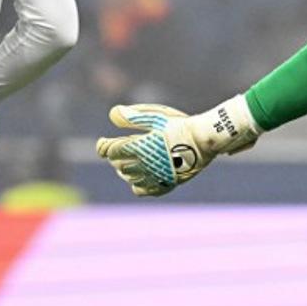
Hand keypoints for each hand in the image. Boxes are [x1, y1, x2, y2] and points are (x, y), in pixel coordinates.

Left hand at [95, 95, 260, 196]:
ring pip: (129, 178)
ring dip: (124, 170)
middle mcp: (144, 164)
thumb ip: (132, 117)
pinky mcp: (166, 184)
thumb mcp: (156, 116)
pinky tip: (138, 178)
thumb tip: (111, 115)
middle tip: (115, 152)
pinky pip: (144, 190)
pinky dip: (137, 184)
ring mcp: (155, 176)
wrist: (204, 140)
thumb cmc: (179, 124)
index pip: (111, 150)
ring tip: (125, 164)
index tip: (102, 143)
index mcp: (139, 146)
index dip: (103, 146)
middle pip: (118, 165)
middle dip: (114, 158)